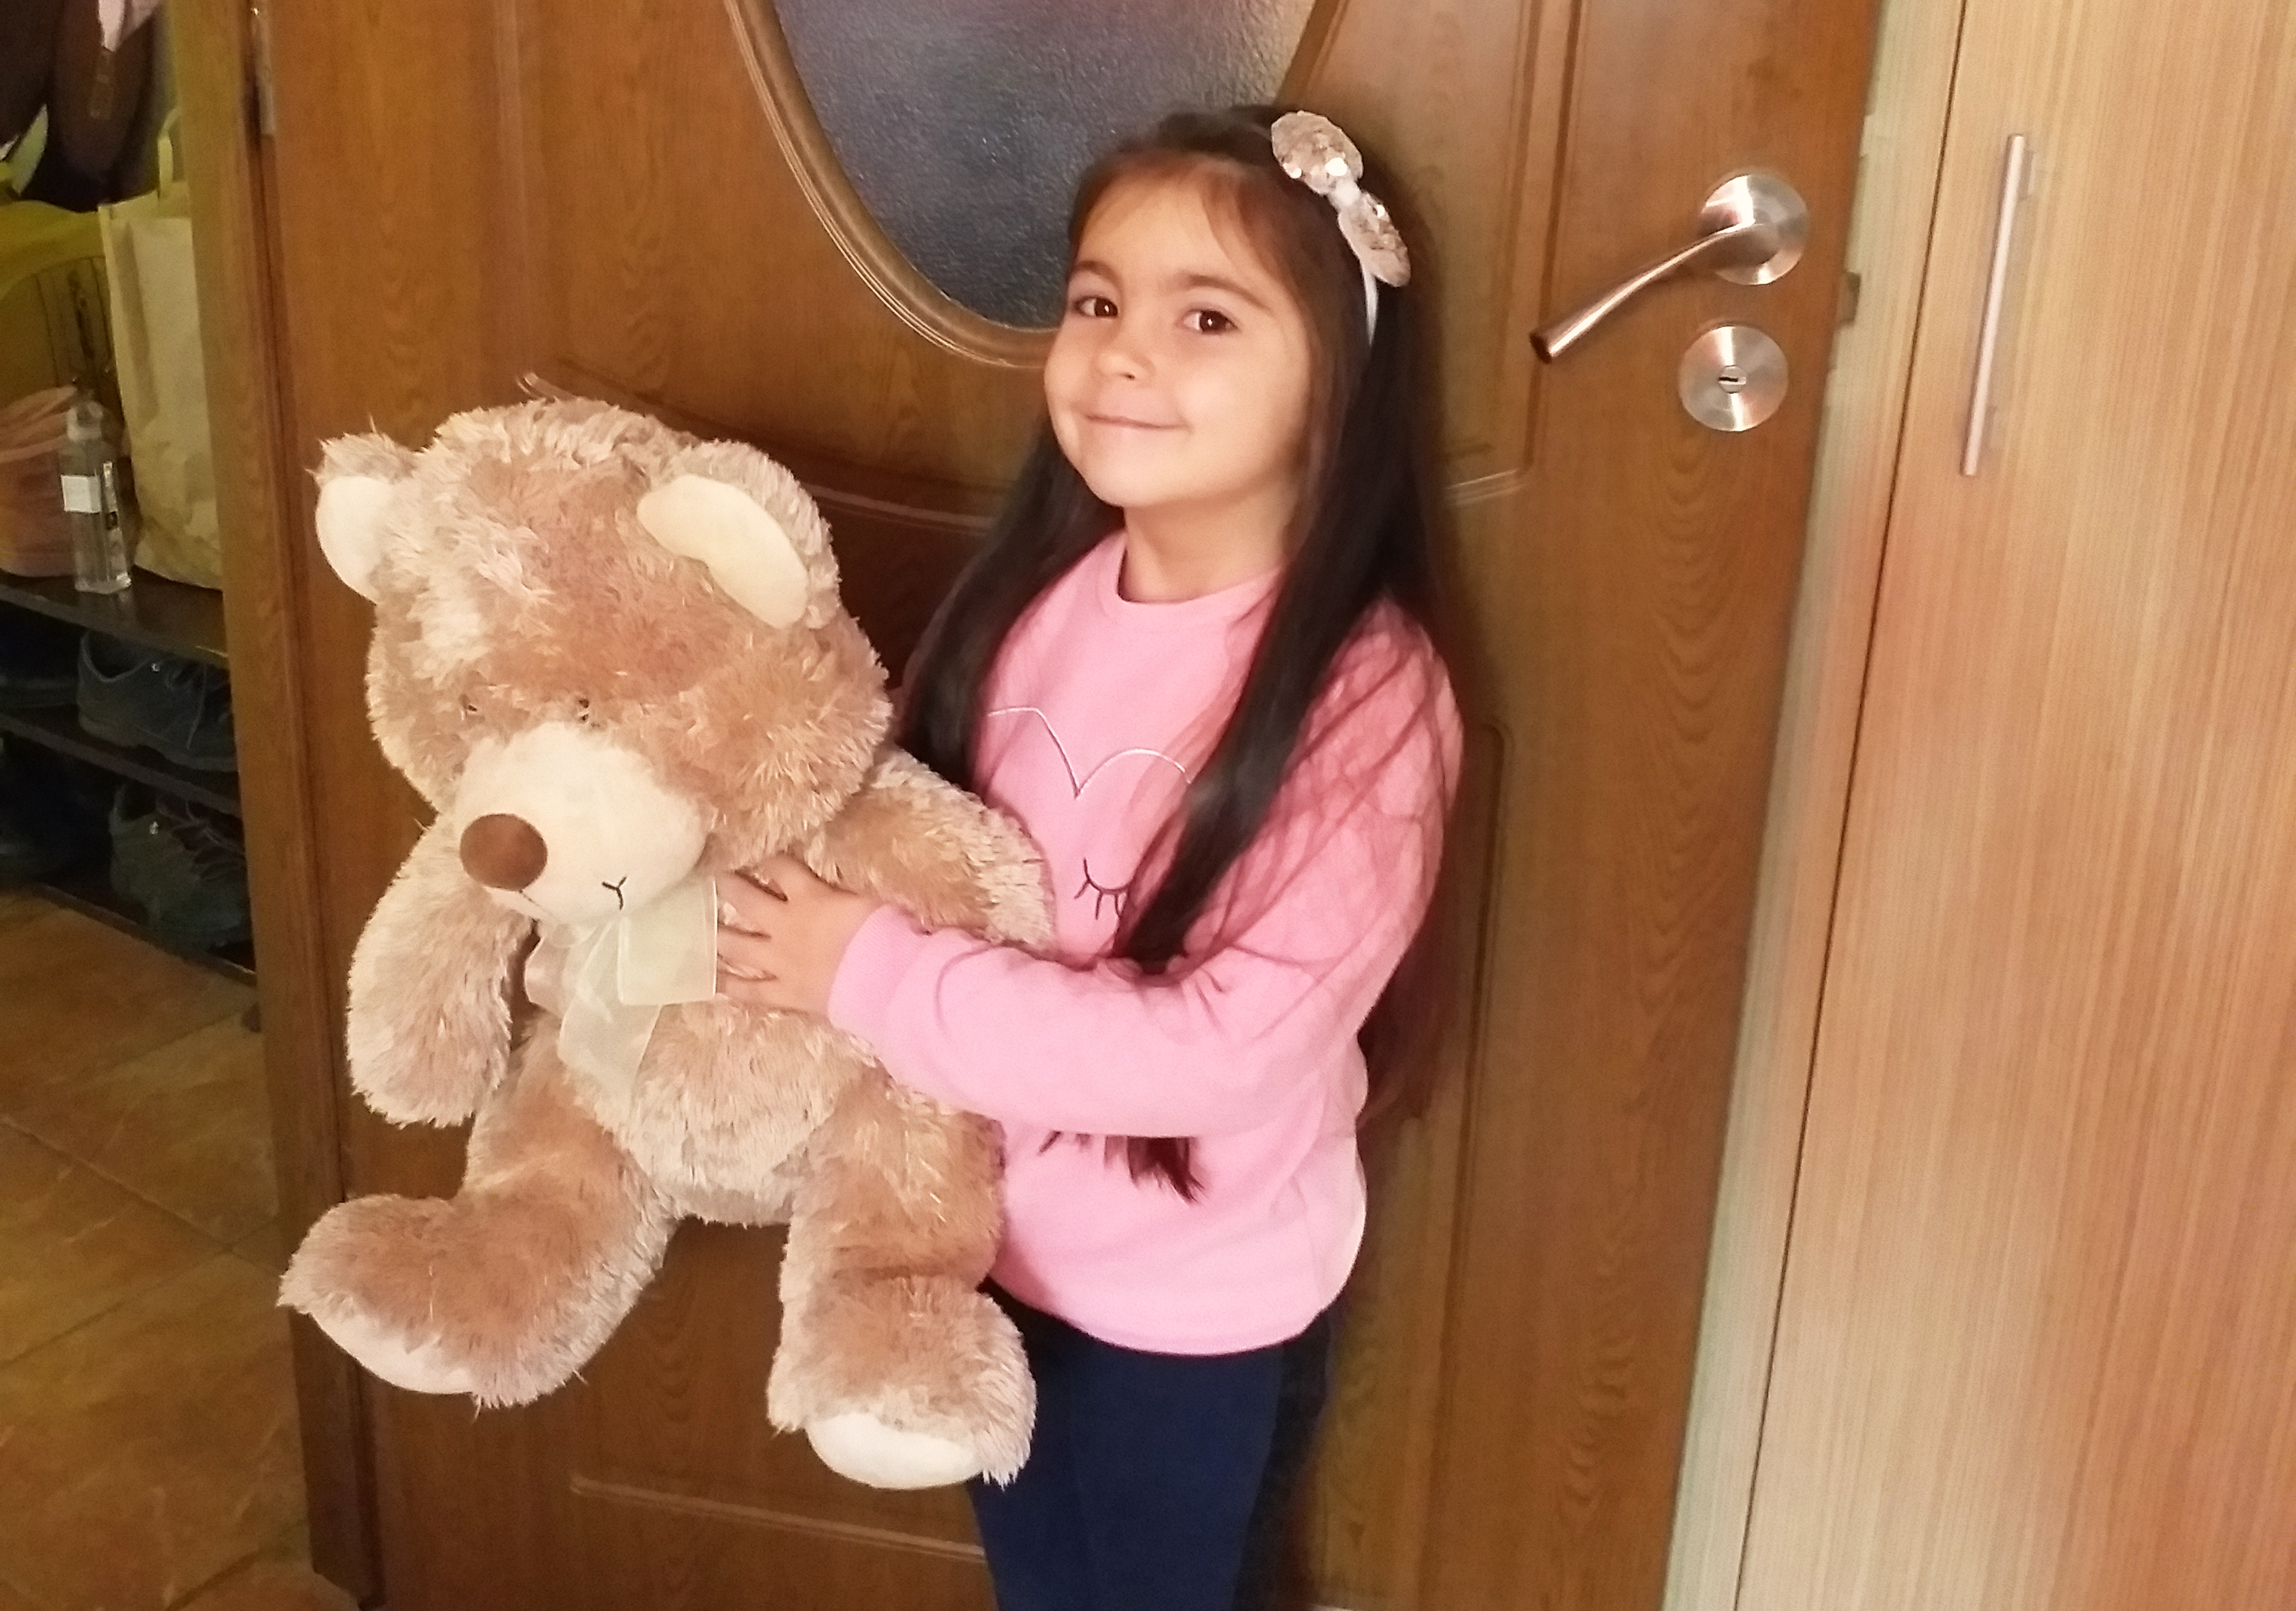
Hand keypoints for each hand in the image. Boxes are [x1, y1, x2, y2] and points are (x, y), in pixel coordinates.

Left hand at [716, 854, 880, 1018]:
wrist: (887, 980)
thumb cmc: (890, 933)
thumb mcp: (872, 899)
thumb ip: (852, 889)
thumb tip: (852, 877)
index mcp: (810, 898)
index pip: (780, 867)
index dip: (766, 856)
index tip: (751, 847)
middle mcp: (786, 926)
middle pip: (747, 900)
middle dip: (728, 886)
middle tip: (712, 877)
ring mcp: (781, 962)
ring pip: (738, 946)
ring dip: (718, 935)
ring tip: (700, 927)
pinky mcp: (785, 993)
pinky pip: (750, 991)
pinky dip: (729, 986)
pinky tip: (711, 981)